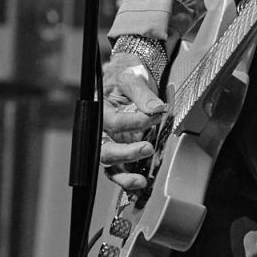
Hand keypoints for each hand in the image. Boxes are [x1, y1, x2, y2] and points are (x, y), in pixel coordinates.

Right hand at [101, 58, 165, 194]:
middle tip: (147, 148)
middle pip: (107, 150)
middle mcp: (103, 130)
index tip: (154, 115)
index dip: (134, 121)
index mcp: (101, 111)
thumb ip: (142, 93)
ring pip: (112, 165)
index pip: (114, 122)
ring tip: (141, 179)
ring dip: (125, 174)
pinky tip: (142, 182)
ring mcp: (112, 142)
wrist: (128, 74)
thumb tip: (156, 108)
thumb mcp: (132, 77)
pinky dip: (129, 178)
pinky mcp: (123, 150)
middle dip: (126, 153)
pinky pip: (121, 169)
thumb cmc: (126, 74)